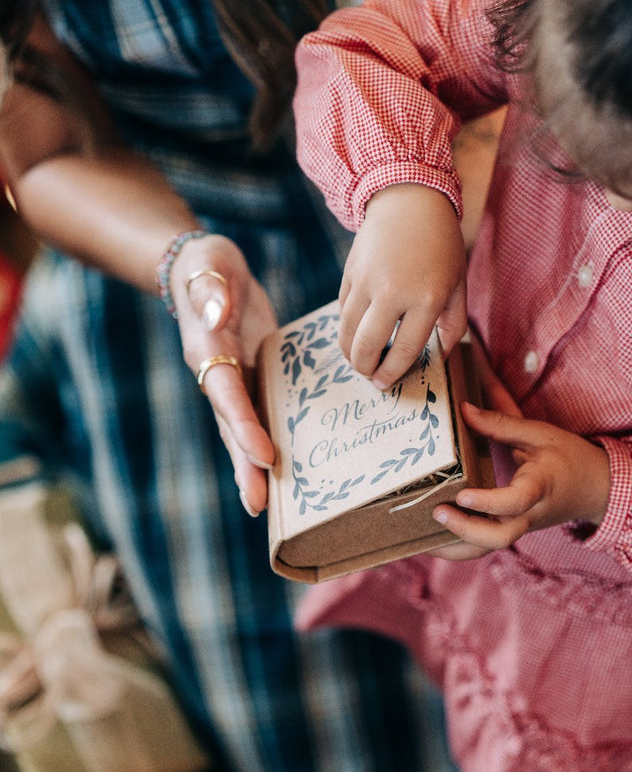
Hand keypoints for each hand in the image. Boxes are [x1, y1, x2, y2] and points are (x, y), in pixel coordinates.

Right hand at [169, 233, 276, 516]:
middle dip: (244, 466)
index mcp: (207, 350)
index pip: (227, 394)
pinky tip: (285, 474)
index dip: (243, 426)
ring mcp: (233, 384)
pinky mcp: (251, 382)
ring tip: (268, 507)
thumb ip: (212, 287)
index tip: (263, 454)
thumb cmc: (208, 264)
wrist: (207, 270)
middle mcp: (217, 376)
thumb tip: (217, 312)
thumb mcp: (209, 263)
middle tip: (258, 505)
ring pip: (243, 433)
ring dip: (254, 469)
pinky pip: (260, 419)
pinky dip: (267, 446)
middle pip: (231, 428)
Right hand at [338, 184, 466, 388]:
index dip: (392, 373)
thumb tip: (438, 357)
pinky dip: (347, 327)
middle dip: (365, 369)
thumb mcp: (458, 284)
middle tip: (369, 376)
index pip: (404, 350)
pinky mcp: (350, 273)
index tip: (385, 383)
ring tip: (359, 360)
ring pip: (347, 332)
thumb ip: (453, 324)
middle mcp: (393, 291)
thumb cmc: (440, 246)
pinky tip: (356, 332)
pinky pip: (342, 311)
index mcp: (426, 298)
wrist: (409, 201)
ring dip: (350, 353)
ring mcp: (367, 282)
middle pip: (367, 346)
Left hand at [431, 402, 610, 559]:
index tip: (462, 495)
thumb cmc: (569, 457)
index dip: (488, 502)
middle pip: (499, 538)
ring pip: (488, 549)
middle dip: (465, 530)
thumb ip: (501, 423)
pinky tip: (432, 541)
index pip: (515, 502)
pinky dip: (458, 548)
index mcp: (540, 486)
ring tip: (423, 539)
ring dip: (455, 548)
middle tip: (437, 512)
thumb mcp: (540, 433)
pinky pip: (484, 546)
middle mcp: (529, 514)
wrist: (597, 488)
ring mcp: (520, 527)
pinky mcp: (512, 531)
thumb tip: (463, 410)